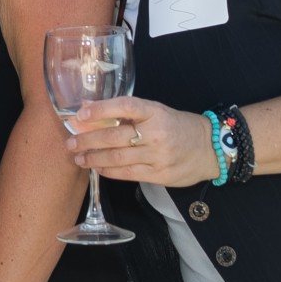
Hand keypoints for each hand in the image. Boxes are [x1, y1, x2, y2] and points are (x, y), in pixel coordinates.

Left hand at [65, 95, 219, 187]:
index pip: (125, 106)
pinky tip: (97, 168)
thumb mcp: (156, 111)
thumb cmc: (177, 126)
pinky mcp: (160, 175)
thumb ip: (127, 112)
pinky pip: (128, 173)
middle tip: (71, 142)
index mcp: (155, 111)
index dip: (101, 109)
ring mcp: (158, 155)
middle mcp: (156, 133)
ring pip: (118, 157)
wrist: (209, 148)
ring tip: (78, 157)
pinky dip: (109, 171)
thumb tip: (89, 109)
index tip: (81, 115)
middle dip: (88, 140)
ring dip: (93, 158)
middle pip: (115, 136)